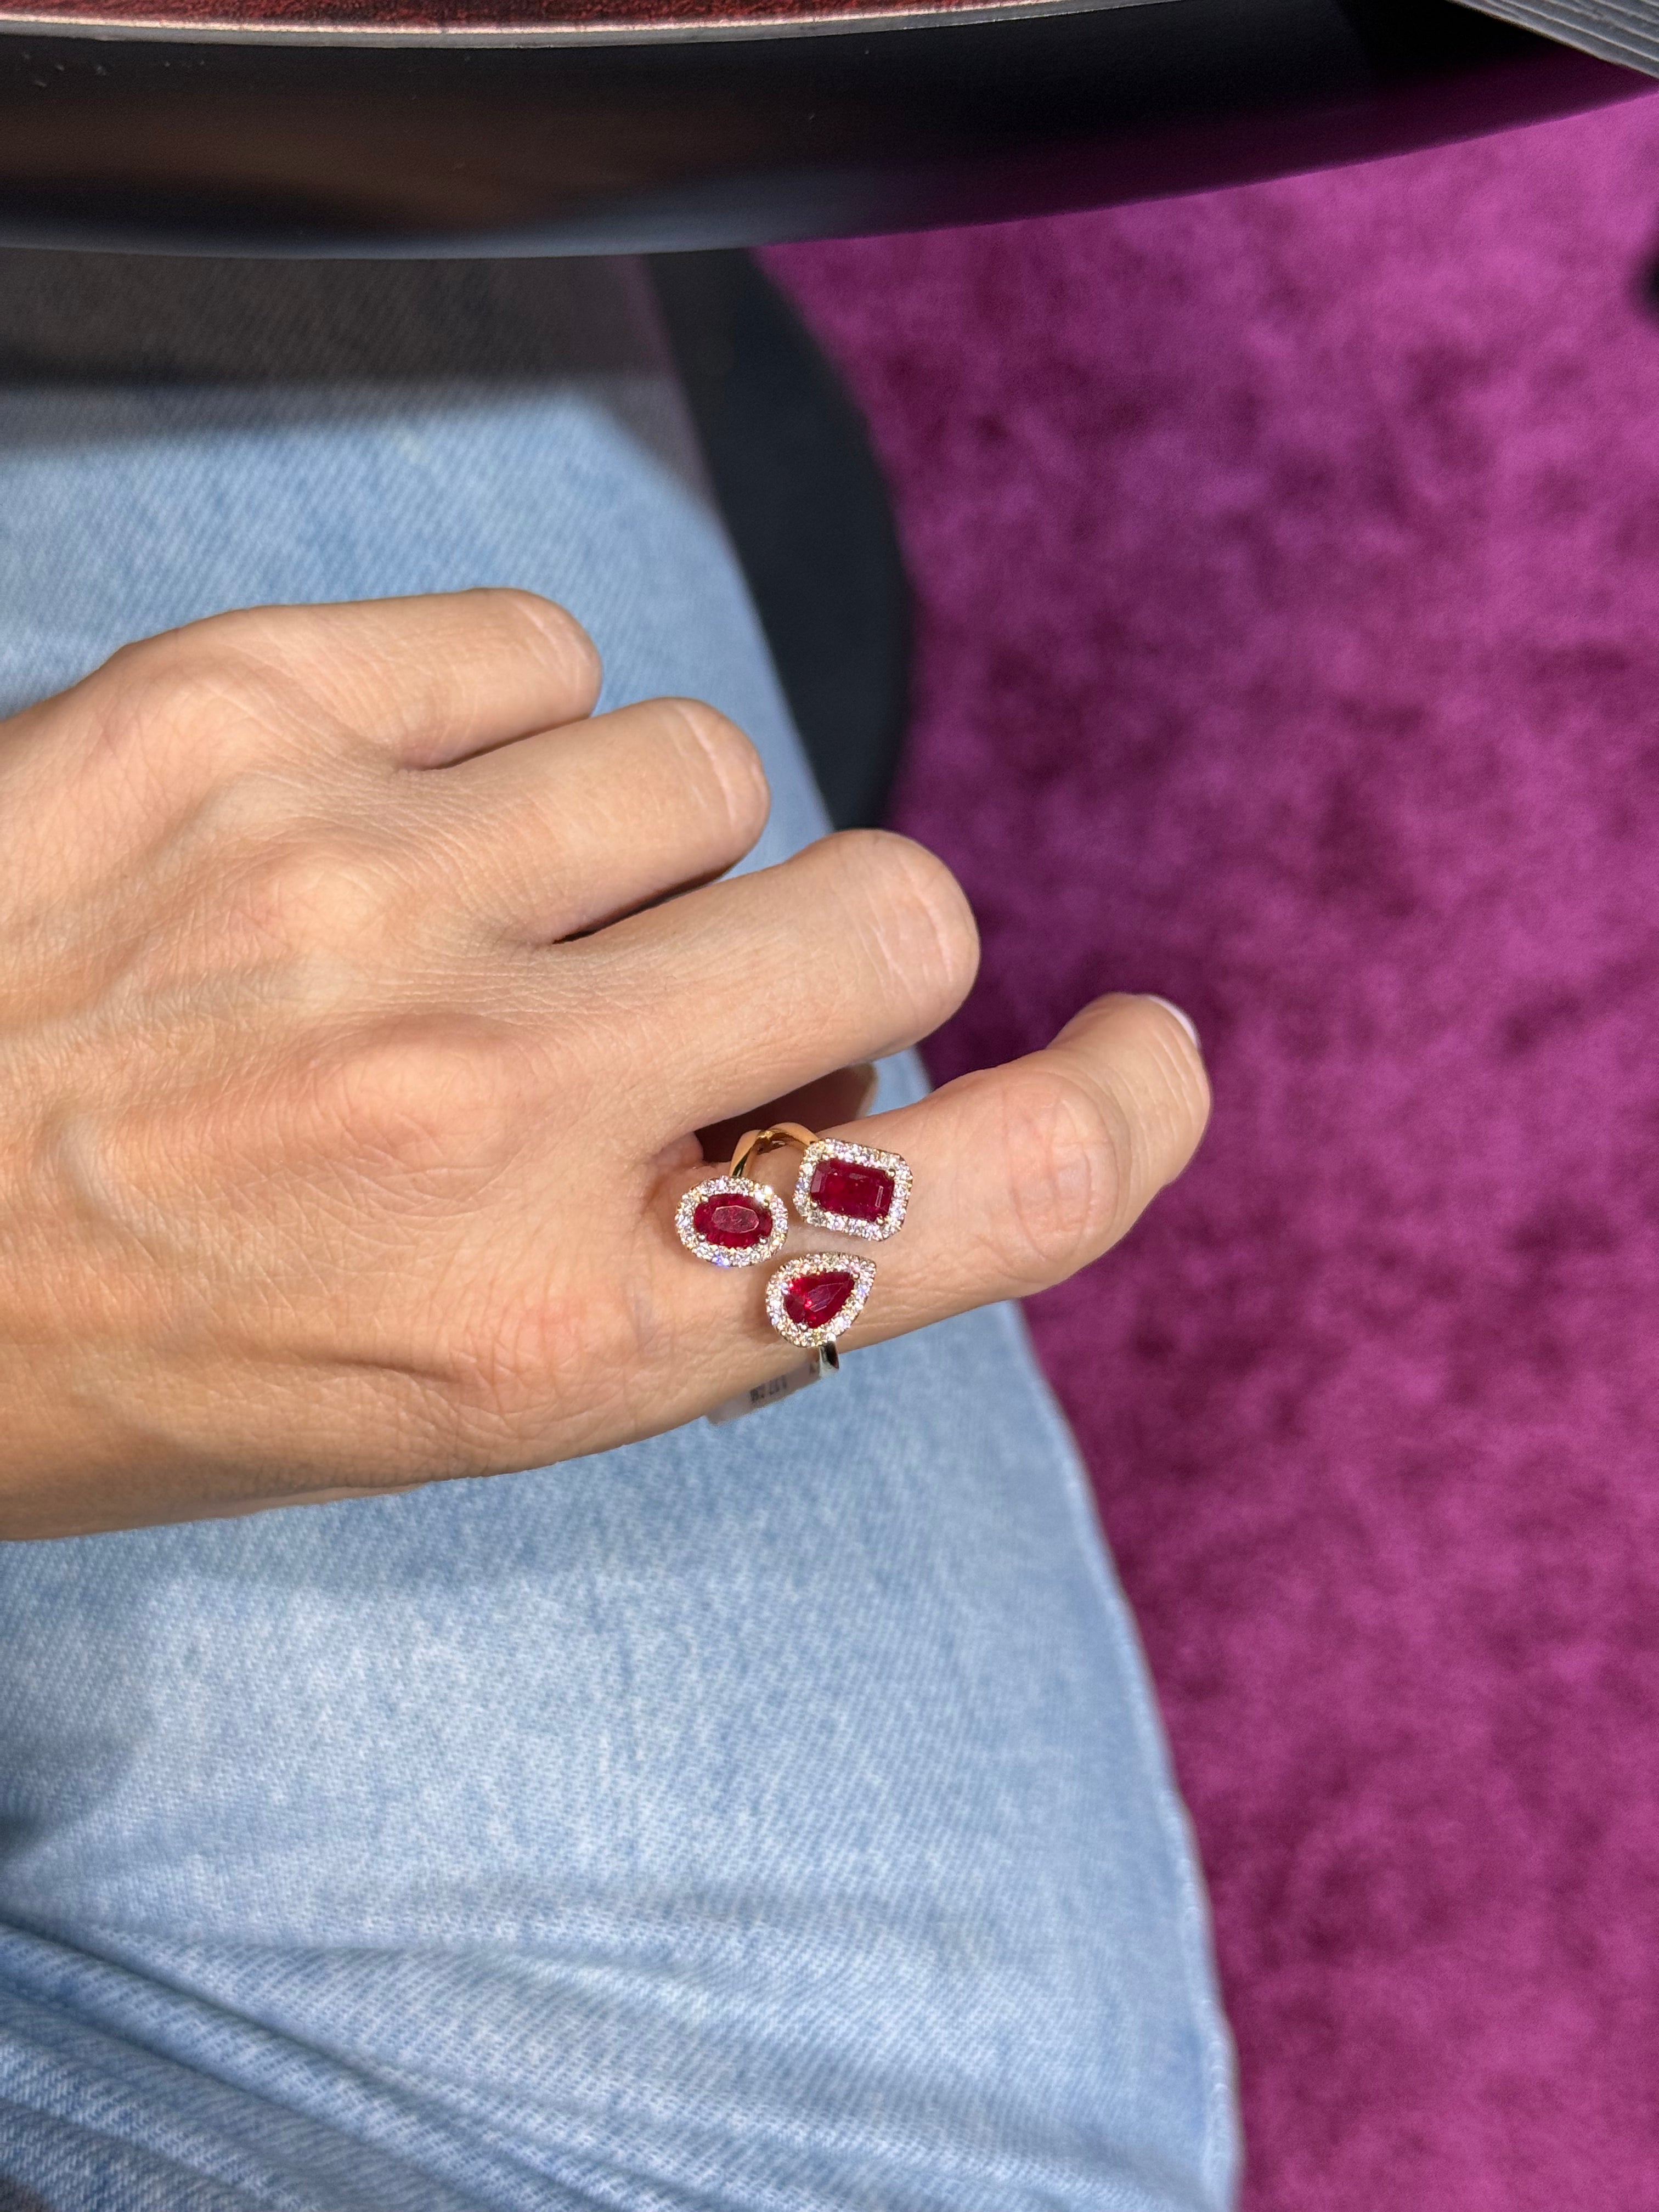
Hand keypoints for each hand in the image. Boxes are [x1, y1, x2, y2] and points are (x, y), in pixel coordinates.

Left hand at [0, 590, 1208, 1538]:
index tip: (1147, 1054)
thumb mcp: (452, 1398)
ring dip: (634, 846)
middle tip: (688, 995)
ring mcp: (369, 886)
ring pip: (708, 763)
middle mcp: (493, 1107)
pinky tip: (368, 821)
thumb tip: (846, 1091)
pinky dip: (498, 732)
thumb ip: (692, 1263)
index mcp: (563, 1331)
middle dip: (837, 951)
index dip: (1121, 1114)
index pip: (981, 1201)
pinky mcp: (246, 710)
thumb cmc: (142, 1342)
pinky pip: (540, 653)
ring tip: (459, 916)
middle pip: (893, 911)